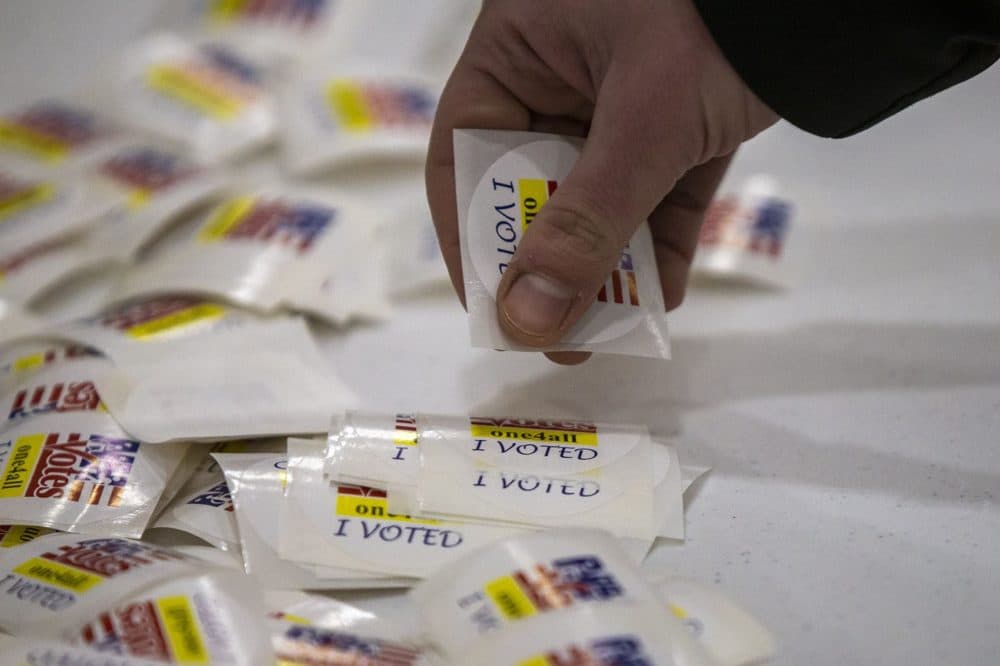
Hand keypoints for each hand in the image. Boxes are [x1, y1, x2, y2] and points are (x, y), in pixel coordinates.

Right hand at [427, 0, 777, 362]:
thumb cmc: (716, 17)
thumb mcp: (645, 118)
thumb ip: (588, 220)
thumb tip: (528, 320)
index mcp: (522, 49)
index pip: (469, 152)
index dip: (470, 234)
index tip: (489, 306)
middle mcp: (562, 76)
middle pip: (532, 186)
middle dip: (546, 265)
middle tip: (552, 332)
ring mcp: (624, 102)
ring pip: (598, 200)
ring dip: (604, 267)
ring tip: (605, 333)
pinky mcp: (682, 125)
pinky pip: (658, 198)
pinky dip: (660, 248)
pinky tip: (659, 300)